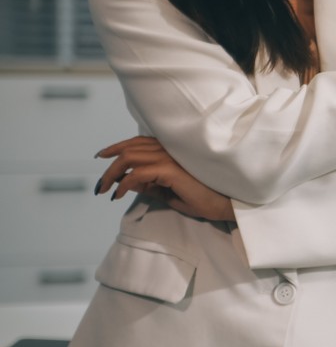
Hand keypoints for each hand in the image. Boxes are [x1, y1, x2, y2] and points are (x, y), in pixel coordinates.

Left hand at [94, 136, 234, 220]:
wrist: (224, 204)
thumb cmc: (202, 198)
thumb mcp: (167, 191)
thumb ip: (148, 184)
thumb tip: (126, 181)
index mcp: (171, 150)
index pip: (138, 142)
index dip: (117, 147)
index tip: (102, 157)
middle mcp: (170, 149)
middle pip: (129, 148)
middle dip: (110, 164)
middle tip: (100, 184)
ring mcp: (170, 157)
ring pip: (129, 158)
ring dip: (112, 174)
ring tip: (105, 189)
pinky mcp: (170, 170)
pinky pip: (137, 174)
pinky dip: (124, 184)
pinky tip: (118, 195)